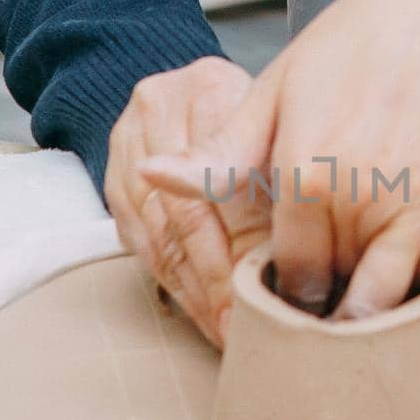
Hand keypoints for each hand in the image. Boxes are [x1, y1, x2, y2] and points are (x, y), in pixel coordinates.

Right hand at [105, 56, 266, 346]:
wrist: (188, 94)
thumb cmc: (254, 118)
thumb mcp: (277, 127)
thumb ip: (282, 175)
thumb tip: (307, 254)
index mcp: (210, 89)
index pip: (226, 178)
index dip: (246, 241)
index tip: (272, 287)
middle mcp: (160, 111)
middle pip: (188, 212)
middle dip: (219, 279)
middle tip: (245, 326)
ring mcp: (127, 145)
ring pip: (161, 234)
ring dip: (196, 292)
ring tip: (225, 331)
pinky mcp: (112, 180)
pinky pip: (142, 244)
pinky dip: (175, 285)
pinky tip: (201, 313)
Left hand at [142, 0, 419, 318]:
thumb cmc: (358, 44)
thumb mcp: (276, 91)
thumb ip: (221, 155)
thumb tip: (152, 178)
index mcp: (306, 177)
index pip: (292, 277)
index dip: (290, 289)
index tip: (292, 288)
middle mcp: (365, 200)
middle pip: (340, 293)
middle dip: (330, 297)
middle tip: (328, 289)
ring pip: (391, 294)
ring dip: (375, 293)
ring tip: (364, 270)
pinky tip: (408, 236)